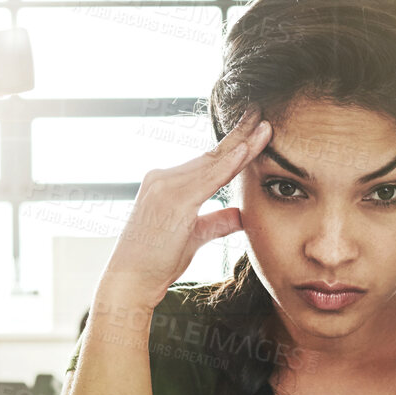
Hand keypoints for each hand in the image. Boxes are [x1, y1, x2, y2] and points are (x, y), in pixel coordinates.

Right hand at [97, 105, 271, 309]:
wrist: (130, 282)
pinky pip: (207, 179)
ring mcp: (164, 187)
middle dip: (240, 134)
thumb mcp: (193, 238)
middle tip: (261, 112)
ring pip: (212, 162)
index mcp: (166, 185)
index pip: (208, 161)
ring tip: (265, 127)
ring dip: (241, 144)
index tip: (254, 129)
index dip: (233, 145)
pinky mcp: (171, 200)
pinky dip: (227, 164)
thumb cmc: (156, 264)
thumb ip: (216, 222)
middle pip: (211, 155)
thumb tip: (240, 214)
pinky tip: (245, 151)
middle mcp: (162, 179)